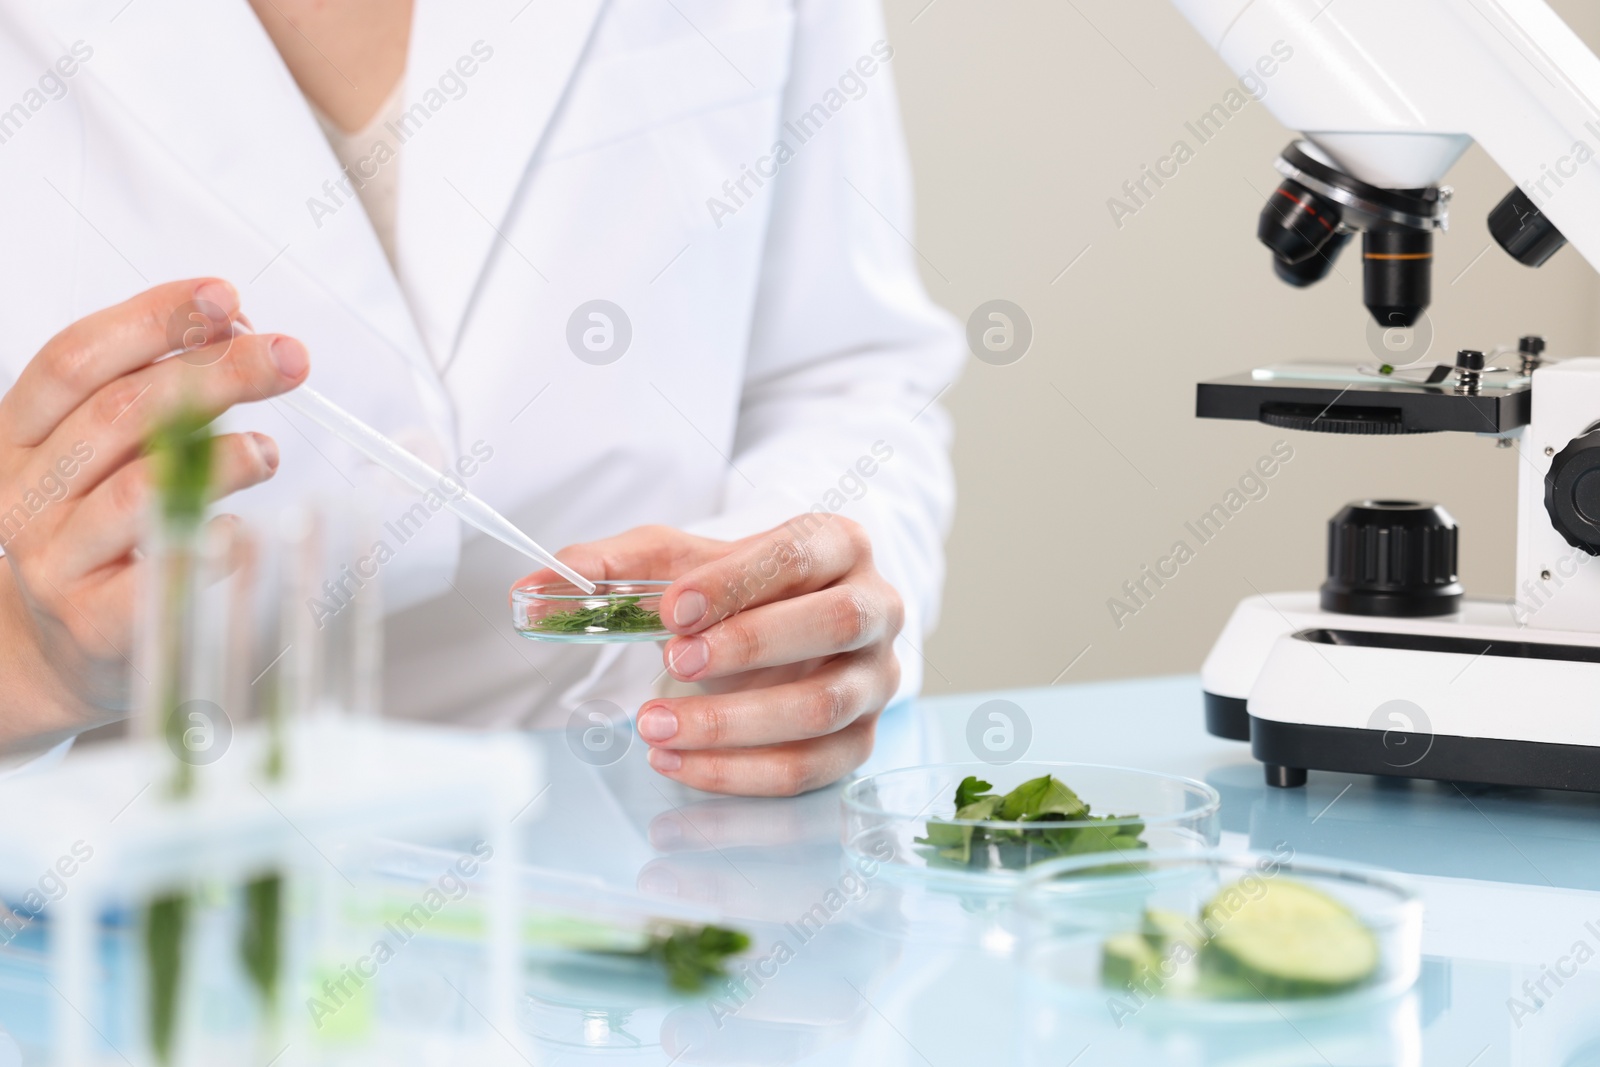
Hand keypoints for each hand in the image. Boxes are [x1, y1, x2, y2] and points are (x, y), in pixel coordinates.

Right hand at [0, 279, 307, 749]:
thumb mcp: (101, 456)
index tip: (225, 297)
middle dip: (214, 374)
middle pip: (119, 414)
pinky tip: (247, 532)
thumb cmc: (99, 534)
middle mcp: (25, 494)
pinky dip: (214, 546)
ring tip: (267, 451)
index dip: (151, 320)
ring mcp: (54, 561)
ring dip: (220, 457)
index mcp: (17, 436)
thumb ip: (152, 397)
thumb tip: (237, 331)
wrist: (56, 652)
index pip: (74, 360)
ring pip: (139, 490)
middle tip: (289, 357)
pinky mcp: (95, 625)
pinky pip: (161, 575)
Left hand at [516, 517, 902, 795]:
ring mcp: (875, 679)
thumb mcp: (676, 562)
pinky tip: (678, 763)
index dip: (735, 583)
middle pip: (831, 625)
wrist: (785, 624)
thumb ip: (610, 568)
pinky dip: (739, 773)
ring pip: (821, 708)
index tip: (670, 610)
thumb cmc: (736, 587)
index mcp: (838, 544)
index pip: (799, 554)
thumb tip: (532, 593)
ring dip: (734, 723)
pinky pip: (810, 768)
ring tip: (653, 728)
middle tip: (672, 664)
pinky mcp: (860, 739)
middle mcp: (875, 607)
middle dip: (750, 647)